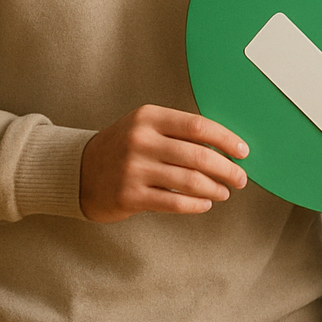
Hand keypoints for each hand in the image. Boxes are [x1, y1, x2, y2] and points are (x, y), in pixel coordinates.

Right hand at [79, 104, 248, 221]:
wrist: (78, 171)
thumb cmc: (122, 148)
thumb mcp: (144, 127)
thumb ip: (178, 131)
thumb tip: (225, 146)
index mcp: (149, 117)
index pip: (198, 126)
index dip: (226, 140)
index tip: (243, 151)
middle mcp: (141, 140)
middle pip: (199, 155)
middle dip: (227, 169)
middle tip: (240, 178)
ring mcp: (134, 169)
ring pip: (190, 180)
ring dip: (215, 188)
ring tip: (225, 192)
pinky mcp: (130, 195)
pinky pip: (174, 201)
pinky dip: (195, 204)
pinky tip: (205, 203)